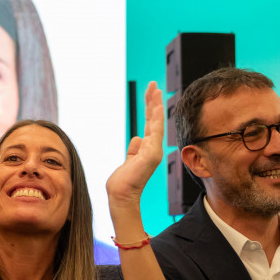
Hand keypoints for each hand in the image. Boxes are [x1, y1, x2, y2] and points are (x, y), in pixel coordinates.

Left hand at [106, 81, 163, 206]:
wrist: (122, 195)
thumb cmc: (124, 181)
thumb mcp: (129, 160)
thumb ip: (134, 149)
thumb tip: (137, 138)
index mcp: (148, 148)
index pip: (150, 123)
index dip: (151, 108)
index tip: (151, 93)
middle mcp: (154, 148)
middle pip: (154, 120)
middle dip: (153, 101)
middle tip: (154, 85)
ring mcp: (154, 151)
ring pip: (156, 124)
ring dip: (155, 106)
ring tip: (155, 90)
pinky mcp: (151, 155)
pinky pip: (155, 133)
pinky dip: (156, 119)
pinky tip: (157, 107)